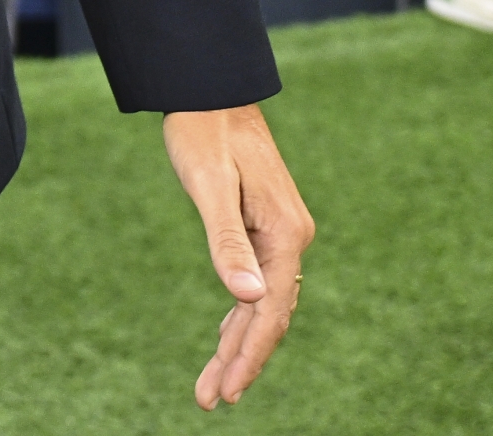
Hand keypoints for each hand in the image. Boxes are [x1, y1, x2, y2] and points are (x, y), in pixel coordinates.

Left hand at [162, 105, 314, 409]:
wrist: (210, 91)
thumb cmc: (203, 132)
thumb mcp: (208, 185)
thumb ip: (226, 241)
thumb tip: (248, 297)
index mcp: (284, 234)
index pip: (269, 310)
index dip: (248, 355)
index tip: (224, 391)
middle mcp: (290, 238)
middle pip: (268, 314)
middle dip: (241, 360)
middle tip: (211, 401)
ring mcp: (279, 234)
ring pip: (263, 303)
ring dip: (239, 343)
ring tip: (213, 385)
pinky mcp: (264, 227)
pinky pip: (258, 283)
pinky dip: (241, 314)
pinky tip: (228, 336)